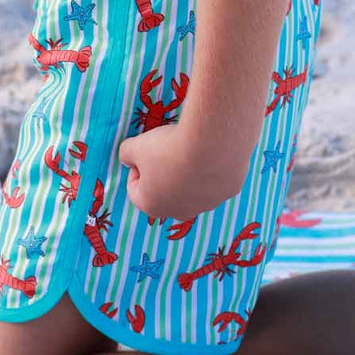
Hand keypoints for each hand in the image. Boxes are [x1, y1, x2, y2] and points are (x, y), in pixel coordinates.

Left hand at [117, 122, 248, 220]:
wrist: (212, 143)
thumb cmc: (168, 148)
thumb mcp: (135, 146)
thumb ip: (126, 153)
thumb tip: (128, 157)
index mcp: (152, 206)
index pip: (135, 190)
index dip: (137, 167)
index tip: (145, 151)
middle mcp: (180, 212)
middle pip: (166, 193)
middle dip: (164, 174)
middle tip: (168, 150)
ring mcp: (207, 204)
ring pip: (193, 189)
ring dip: (189, 172)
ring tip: (192, 147)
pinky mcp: (228, 191)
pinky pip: (216, 179)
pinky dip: (212, 166)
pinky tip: (211, 149)